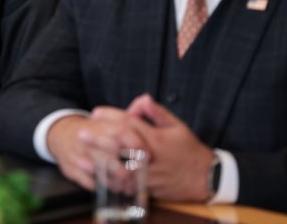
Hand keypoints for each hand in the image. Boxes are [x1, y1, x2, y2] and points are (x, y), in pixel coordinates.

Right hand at [46, 112, 147, 190]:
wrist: (61, 133)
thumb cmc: (94, 131)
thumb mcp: (108, 122)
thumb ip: (130, 127)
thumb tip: (151, 141)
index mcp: (102, 126)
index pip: (121, 132)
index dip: (136, 144)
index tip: (148, 157)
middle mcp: (89, 140)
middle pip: (111, 156)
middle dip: (127, 171)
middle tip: (139, 179)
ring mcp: (79, 155)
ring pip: (101, 173)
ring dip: (117, 183)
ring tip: (128, 187)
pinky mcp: (72, 170)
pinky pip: (90, 183)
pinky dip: (104, 187)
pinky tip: (114, 188)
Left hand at [96, 93, 215, 201]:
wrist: (205, 178)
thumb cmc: (189, 149)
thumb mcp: (177, 126)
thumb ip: (157, 112)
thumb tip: (141, 98)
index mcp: (156, 138)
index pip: (129, 124)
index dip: (111, 117)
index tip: (97, 112)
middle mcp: (150, 156)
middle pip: (119, 146)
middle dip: (99, 138)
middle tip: (81, 132)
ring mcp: (147, 174)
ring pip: (119, 167)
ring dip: (100, 160)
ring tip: (84, 153)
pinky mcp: (146, 188)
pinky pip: (125, 184)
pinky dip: (110, 179)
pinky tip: (98, 174)